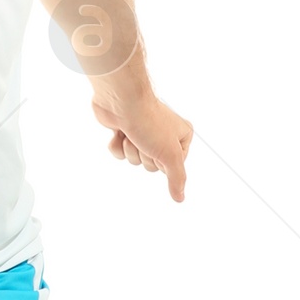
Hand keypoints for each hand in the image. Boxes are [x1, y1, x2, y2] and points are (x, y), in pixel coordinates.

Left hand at [89, 80, 192, 201]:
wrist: (122, 100)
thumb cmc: (149, 122)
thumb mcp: (170, 155)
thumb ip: (176, 178)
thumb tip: (180, 198)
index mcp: (182, 136)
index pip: (173, 167)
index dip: (163, 161)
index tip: (161, 146)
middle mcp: (164, 134)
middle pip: (152, 165)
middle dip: (144, 155)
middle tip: (144, 139)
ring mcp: (143, 132)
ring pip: (135, 159)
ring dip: (130, 149)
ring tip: (132, 133)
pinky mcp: (125, 131)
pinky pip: (119, 153)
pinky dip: (117, 145)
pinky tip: (119, 132)